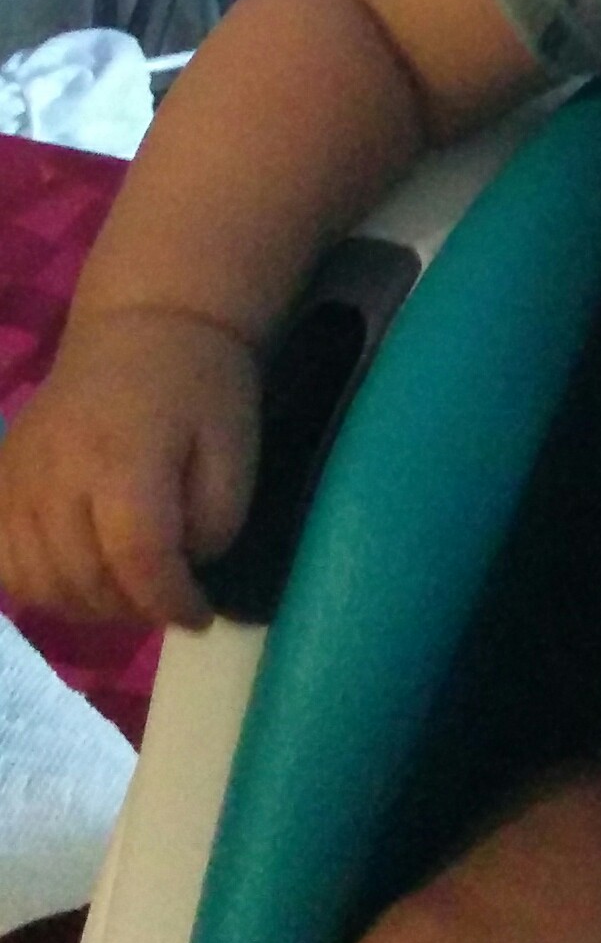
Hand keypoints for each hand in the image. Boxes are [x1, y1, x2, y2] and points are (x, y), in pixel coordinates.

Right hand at [0, 307, 259, 631]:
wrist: (142, 327)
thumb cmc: (202, 388)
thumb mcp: (235, 452)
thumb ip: (213, 524)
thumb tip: (181, 574)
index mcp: (123, 458)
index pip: (137, 558)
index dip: (169, 601)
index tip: (199, 615)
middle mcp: (57, 472)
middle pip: (84, 579)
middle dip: (135, 608)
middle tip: (167, 600)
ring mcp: (18, 478)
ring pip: (37, 581)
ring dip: (88, 604)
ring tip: (129, 589)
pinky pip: (3, 561)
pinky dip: (39, 585)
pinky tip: (80, 576)